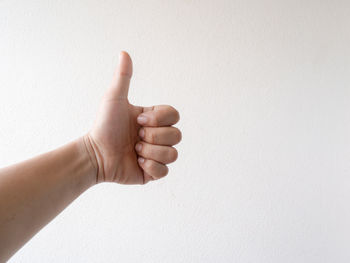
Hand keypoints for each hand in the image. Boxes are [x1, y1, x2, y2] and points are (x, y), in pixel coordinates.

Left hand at [85, 51, 180, 183]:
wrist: (95, 154)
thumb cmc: (104, 125)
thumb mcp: (114, 99)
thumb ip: (123, 77)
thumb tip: (124, 53)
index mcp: (155, 119)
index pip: (175, 116)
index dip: (159, 119)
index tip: (138, 120)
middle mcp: (158, 136)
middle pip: (177, 135)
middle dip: (153, 136)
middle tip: (136, 136)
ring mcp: (157, 155)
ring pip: (173, 154)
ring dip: (151, 152)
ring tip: (134, 150)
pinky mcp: (152, 173)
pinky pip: (164, 171)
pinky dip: (150, 167)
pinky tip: (136, 163)